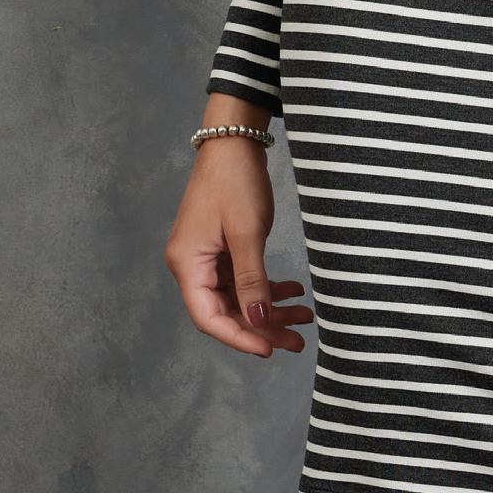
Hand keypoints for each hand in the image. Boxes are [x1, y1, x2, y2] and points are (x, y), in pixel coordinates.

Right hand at [165, 140, 314, 357]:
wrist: (234, 143)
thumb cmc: (235, 182)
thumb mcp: (247, 234)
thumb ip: (252, 282)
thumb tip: (257, 323)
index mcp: (188, 265)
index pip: (209, 317)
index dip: (240, 337)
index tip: (270, 349)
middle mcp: (192, 266)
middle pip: (226, 312)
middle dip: (262, 327)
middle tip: (298, 340)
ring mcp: (208, 258)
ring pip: (239, 298)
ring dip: (270, 309)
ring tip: (304, 317)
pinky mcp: (223, 250)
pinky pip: (245, 280)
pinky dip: (268, 288)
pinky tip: (293, 292)